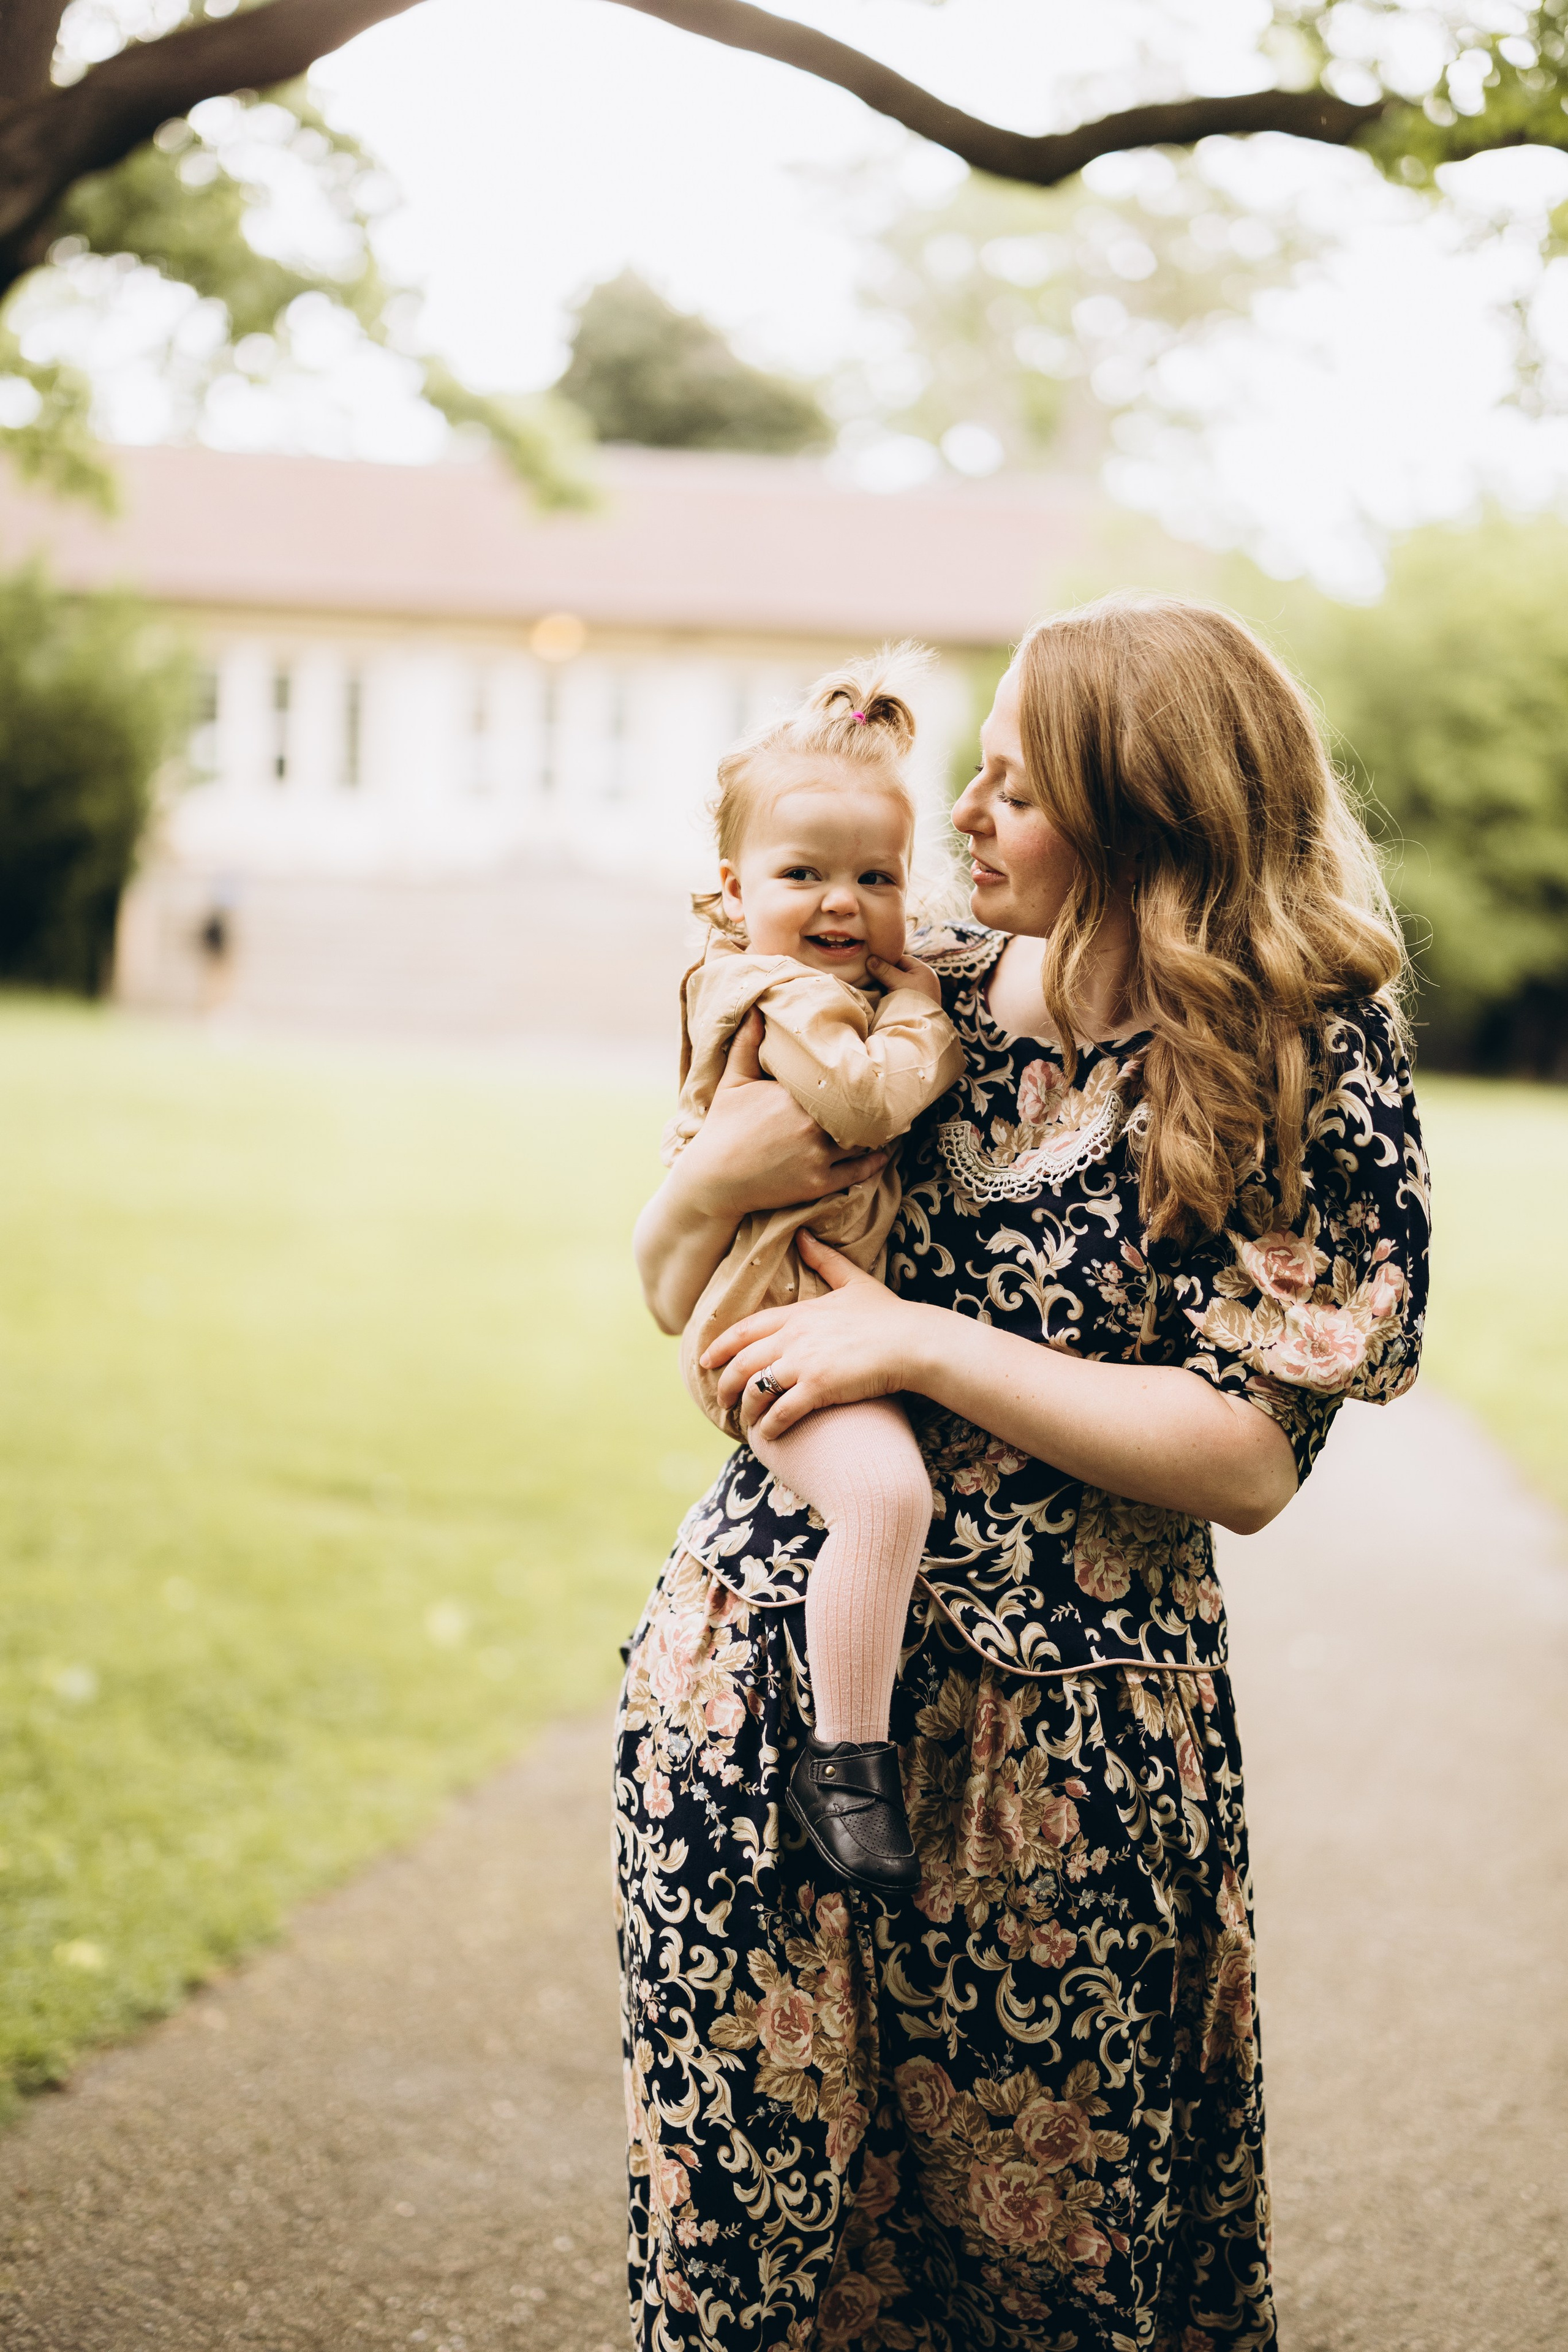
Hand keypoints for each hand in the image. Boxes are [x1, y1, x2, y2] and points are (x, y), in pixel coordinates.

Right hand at [674, 1011, 890, 1218]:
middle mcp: (810, 1125)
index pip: (835, 1080)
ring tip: (885, 1120)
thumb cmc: (723, 1127)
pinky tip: (882, 1153)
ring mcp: (816, 1156)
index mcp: (793, 1096)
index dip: (851, 1075)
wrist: (713, 1180)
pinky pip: (858, 1173)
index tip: (863, 1067)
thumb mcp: (733, 1081)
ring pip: (860, 1140)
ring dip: (874, 1131)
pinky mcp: (819, 1183)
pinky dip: (874, 1163)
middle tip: (883, 1092)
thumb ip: (747, 1044)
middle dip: (866, 1102)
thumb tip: (758, 1010)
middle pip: (853, 1109)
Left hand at [702, 1231, 933, 1439]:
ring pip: (757, 1389)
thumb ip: (825, 1260)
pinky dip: (771, 1426)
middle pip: (743, 1362)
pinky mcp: (819, 1387)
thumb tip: (804, 1235)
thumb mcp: (854, 1281)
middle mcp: (794, 1337)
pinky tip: (769, 1435)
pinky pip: (782, 1411)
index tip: (705, 1360)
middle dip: (725, 1384)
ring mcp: (805, 1363)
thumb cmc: (888, 1314)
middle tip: (720, 1399)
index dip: (721, 1346)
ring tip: (745, 1421)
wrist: (913, 1342)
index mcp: (799, 1314)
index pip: (746, 1329)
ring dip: (746, 1409)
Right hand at [867, 949, 941, 1004]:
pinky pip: (896, 992)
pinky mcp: (910, 1002)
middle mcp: (921, 979)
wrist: (921, 1027)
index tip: (871, 962)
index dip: (885, 960)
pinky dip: (887, 992)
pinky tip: (877, 992)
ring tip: (870, 983)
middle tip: (868, 973)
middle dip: (884, 973)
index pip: (901, 959)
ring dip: (884, 983)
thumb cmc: (914, 1001)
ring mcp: (916, 992)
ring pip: (895, 982)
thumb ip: (884, 970)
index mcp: (923, 970)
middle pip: (898, 971)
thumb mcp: (898, 982)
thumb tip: (869, 959)